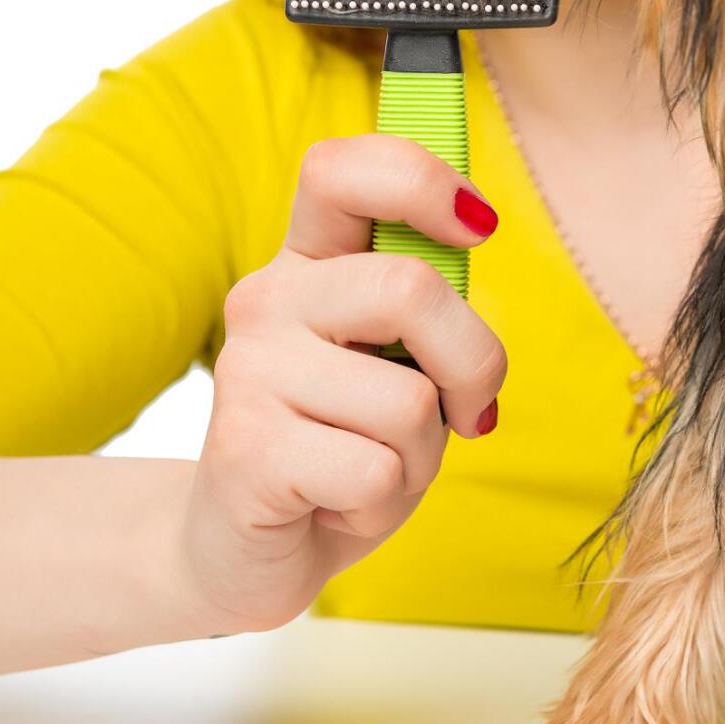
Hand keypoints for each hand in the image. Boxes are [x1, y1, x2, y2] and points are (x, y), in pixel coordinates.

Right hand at [175, 134, 508, 633]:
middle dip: (472, 364)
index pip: (342, 170)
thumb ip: (425, 310)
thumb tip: (471, 232)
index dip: (422, 180)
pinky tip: (336, 504)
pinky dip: (383, 503)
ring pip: (408, 401)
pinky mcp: (246, 451)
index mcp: (306, 264)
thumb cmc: (342, 449)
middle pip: (411, 289)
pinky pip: (377, 470)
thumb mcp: (396, 367)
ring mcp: (249, 373)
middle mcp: (266, 300)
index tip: (478, 227)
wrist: (246, 553)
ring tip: (370, 469)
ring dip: (421, 457)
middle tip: (464, 415)